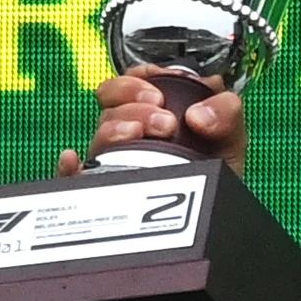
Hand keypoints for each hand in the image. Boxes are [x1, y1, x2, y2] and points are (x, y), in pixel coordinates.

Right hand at [57, 66, 249, 176]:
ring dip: (113, 130)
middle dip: (132, 104)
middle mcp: (132, 133)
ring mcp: (116, 160)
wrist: (216, 218)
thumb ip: (227, 114)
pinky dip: (70, 167)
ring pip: (98, 137)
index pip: (130, 84)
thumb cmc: (217, 174)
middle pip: (109, 105)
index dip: (137, 81)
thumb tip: (199, 115)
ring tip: (137, 135)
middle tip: (164, 122)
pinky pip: (75, 179)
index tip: (158, 95)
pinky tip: (76, 163)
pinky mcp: (104, 191)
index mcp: (156, 111)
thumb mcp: (230, 139)